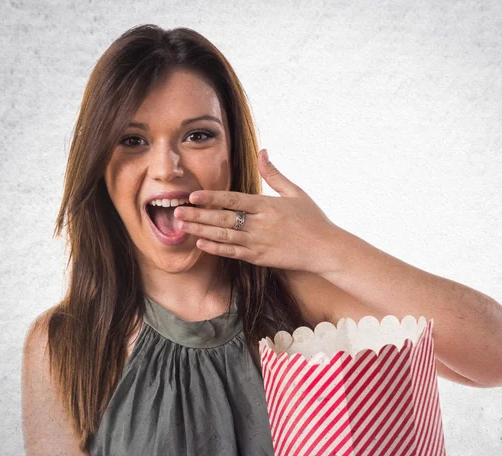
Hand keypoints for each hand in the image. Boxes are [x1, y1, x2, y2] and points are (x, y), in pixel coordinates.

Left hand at [172, 149, 339, 271]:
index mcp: (267, 205)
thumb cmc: (313, 219)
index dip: (211, 198)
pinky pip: (233, 253)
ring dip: (201, 231)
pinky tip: (201, 244)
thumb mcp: (295, 192)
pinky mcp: (260, 258)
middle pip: (223, 219)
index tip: (192, 195)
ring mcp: (259, 243)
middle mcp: (260, 224)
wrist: (325, 249)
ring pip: (224, 236)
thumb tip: (263, 151)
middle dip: (198, 215)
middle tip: (176, 211)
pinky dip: (216, 248)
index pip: (233, 200)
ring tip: (182, 226)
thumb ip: (274, 174)